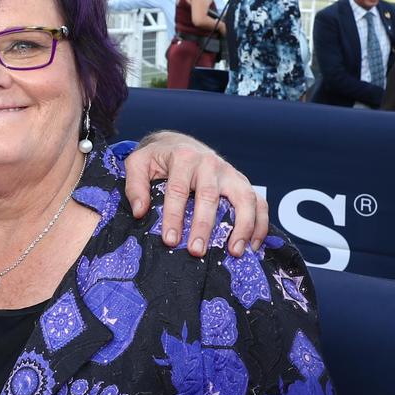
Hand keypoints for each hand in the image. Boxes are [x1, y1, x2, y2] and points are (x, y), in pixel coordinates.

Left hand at [124, 131, 267, 256]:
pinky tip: (253, 245)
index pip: (178, 190)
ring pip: (244, 198)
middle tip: (197, 250)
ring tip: (235, 252)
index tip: (170, 240)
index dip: (173, 216)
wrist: (178, 143)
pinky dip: (260, 224)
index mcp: (183, 157)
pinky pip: (259, 202)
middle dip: (204, 226)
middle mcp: (209, 163)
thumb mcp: (138, 164)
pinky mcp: (242, 182)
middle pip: (209, 196)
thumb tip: (140, 212)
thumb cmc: (157, 158)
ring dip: (242, 226)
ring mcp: (230, 172)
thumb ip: (135, 186)